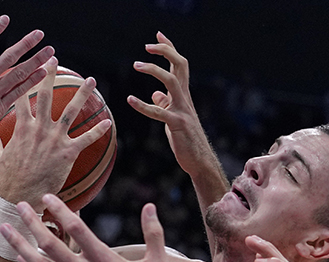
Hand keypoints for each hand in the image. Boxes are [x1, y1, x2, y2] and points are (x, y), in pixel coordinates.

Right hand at [0, 59, 111, 210]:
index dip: (24, 80)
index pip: (21, 98)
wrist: (22, 196)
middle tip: (55, 59)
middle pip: (45, 95)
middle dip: (49, 75)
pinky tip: (108, 121)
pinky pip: (86, 138)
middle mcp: (39, 129)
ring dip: (82, 94)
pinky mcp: (68, 153)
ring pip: (71, 111)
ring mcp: (54, 140)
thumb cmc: (9, 179)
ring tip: (91, 80)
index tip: (27, 66)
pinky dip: (98, 130)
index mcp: (22, 128)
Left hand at [0, 194, 177, 261]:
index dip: (60, 210)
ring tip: (5, 229)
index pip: (77, 228)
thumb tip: (150, 206)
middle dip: (32, 222)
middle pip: (50, 244)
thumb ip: (154, 233)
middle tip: (20, 205)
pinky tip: (21, 261)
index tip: (47, 196)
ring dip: (20, 246)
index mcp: (105, 261)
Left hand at [127, 32, 213, 177]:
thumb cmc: (185, 139)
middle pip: (180, 65)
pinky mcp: (177, 124)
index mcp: (183, 95)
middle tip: (147, 46)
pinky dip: (143, 105)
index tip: (158, 34)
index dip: (169, 48)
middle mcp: (185, 98)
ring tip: (136, 64)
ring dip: (154, 70)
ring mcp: (183, 110)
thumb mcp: (173, 118)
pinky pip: (159, 112)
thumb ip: (165, 104)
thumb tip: (155, 94)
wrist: (199, 160)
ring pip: (172, 81)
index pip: (178, 65)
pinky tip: (130, 100)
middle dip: (165, 51)